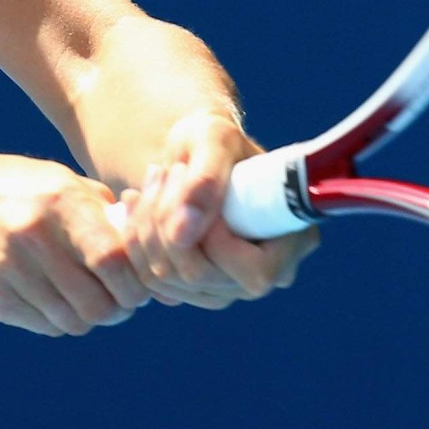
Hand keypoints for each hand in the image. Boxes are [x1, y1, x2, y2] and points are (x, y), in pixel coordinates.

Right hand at [0, 154, 149, 336]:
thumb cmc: (13, 190)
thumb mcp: (58, 181)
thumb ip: (104, 209)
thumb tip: (155, 244)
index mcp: (60, 202)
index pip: (116, 260)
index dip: (137, 282)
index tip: (139, 284)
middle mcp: (34, 237)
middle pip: (100, 302)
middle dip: (119, 309)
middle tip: (119, 301)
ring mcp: (9, 270)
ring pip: (74, 321)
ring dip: (90, 318)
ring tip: (88, 302)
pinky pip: (44, 326)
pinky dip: (59, 321)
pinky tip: (55, 302)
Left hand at [116, 112, 317, 308]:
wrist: (192, 152)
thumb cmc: (213, 139)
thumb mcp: (212, 139)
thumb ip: (204, 180)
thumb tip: (183, 235)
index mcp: (293, 238)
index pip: (256, 271)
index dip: (216, 239)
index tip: (192, 187)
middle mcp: (267, 272)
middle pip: (201, 277)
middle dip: (167, 222)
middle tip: (161, 172)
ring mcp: (228, 286)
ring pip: (169, 281)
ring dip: (146, 227)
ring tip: (150, 181)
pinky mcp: (193, 289)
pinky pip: (150, 283)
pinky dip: (134, 241)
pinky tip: (137, 204)